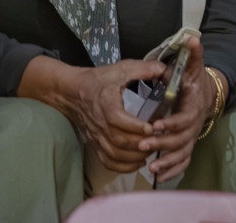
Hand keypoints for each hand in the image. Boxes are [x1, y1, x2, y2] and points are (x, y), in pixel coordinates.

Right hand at [71, 58, 164, 172]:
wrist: (71, 92)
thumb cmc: (97, 80)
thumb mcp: (121, 69)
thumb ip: (143, 68)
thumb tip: (164, 68)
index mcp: (107, 105)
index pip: (119, 121)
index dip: (136, 127)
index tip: (152, 127)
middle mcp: (100, 124)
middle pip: (119, 141)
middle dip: (141, 144)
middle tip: (159, 141)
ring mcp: (97, 137)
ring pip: (115, 154)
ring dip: (135, 157)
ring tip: (152, 151)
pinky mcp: (96, 144)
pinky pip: (108, 161)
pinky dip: (123, 166)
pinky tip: (138, 163)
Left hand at [140, 38, 216, 182]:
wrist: (208, 94)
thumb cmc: (196, 80)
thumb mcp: (194, 66)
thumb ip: (194, 54)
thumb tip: (193, 38)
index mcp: (195, 106)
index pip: (185, 118)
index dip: (171, 123)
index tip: (154, 125)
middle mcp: (195, 124)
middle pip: (182, 139)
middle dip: (163, 143)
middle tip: (143, 144)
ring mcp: (191, 136)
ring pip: (183, 153)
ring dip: (167, 161)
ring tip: (151, 167)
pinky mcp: (187, 145)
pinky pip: (183, 161)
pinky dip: (173, 170)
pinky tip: (159, 177)